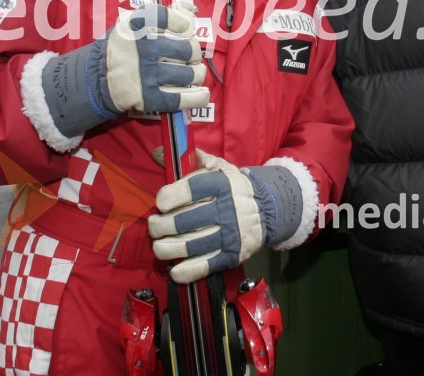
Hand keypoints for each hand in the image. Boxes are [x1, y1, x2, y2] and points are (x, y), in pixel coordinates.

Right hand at [38, 2, 207, 137]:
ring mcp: (145, 75)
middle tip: (190, 56)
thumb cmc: (122, 48)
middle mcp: (142, 49)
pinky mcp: (148, 98)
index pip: (168, 17)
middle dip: (194, 53)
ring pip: (188, 74)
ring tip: (195, 73)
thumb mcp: (133, 25)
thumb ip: (162, 15)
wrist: (96, 79)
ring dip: (197, 74)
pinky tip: (202, 93)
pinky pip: (181, 98)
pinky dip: (197, 97)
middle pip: (186, 49)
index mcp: (136, 26)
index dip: (184, 22)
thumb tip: (189, 7)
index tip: (186, 29)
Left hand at [148, 151, 302, 283]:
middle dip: (161, 225)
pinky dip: (185, 270)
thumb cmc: (234, 187)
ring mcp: (230, 235)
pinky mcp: (232, 255)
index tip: (160, 202)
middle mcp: (228, 209)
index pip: (190, 190)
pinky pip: (204, 266)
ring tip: (159, 245)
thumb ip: (190, 159)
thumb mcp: (218, 167)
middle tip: (155, 225)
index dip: (168, 197)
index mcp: (223, 183)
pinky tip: (174, 268)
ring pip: (190, 246)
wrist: (269, 209)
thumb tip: (158, 152)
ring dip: (166, 248)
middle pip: (184, 221)